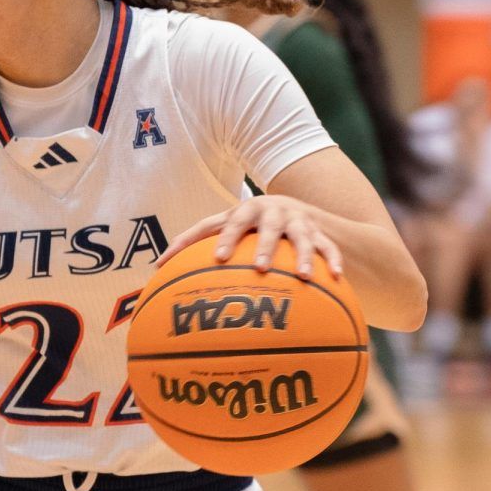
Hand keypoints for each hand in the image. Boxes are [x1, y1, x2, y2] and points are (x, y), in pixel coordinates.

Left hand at [156, 194, 342, 279]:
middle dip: (262, 245)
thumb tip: (154, 270)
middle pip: (264, 225)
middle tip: (258, 267)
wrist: (301, 212)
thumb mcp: (229, 231)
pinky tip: (336, 277)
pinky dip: (332, 261)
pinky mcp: (321, 233)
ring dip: (301, 255)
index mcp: (242, 212)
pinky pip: (329, 247)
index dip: (216, 239)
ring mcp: (297, 221)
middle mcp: (270, 212)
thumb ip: (196, 247)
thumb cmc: (250, 229)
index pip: (223, 223)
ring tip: (301, 276)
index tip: (216, 258)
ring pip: (301, 236)